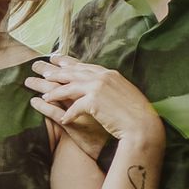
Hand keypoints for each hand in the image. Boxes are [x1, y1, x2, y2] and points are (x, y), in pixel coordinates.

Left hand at [24, 55, 161, 158]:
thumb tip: (104, 88)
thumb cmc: (137, 113)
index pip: (86, 66)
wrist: (143, 124)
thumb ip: (112, 87)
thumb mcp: (125, 93)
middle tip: (45, 73)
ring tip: (45, 96)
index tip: (59, 63)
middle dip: (57, 73)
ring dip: (56, 92)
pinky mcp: (94, 101)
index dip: (70, 65)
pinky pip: (75, 106)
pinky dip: (69, 114)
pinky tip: (63, 119)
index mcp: (111, 74)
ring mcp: (98, 87)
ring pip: (70, 87)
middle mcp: (104, 77)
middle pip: (74, 73)